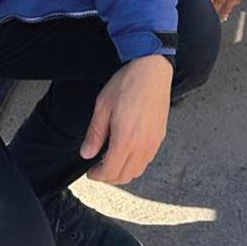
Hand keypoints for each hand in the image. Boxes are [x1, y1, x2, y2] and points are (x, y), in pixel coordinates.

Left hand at [80, 55, 173, 183]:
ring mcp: (153, 143)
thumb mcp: (103, 105)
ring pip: (137, 172)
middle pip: (124, 176)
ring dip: (123, 172)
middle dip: (109, 177)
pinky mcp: (160, 137)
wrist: (152, 69)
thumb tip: (86, 153)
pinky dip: (135, 164)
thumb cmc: (127, 83)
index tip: (91, 172)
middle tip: (99, 168)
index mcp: (125, 139)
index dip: (98, 176)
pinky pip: (147, 161)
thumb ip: (95, 133)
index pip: (110, 171)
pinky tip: (127, 152)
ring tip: (112, 161)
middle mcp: (142, 146)